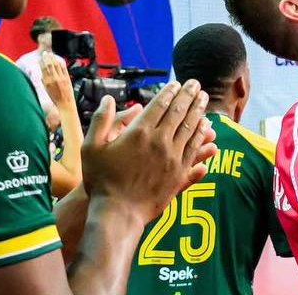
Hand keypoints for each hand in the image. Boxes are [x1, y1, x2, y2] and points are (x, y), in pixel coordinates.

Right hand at [40, 52, 74, 105]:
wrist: (65, 104)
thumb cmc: (56, 99)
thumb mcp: (47, 91)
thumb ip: (44, 82)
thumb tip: (42, 76)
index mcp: (47, 82)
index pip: (43, 69)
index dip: (41, 63)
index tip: (40, 58)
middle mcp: (53, 79)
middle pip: (49, 65)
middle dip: (46, 58)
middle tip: (45, 53)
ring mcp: (61, 78)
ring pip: (56, 65)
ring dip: (53, 58)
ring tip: (51, 54)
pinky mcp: (67, 78)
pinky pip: (63, 68)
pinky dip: (61, 63)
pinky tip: (59, 60)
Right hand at [80, 81, 218, 219]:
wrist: (118, 213)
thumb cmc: (101, 181)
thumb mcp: (91, 147)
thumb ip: (100, 120)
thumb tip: (107, 98)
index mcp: (138, 132)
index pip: (159, 105)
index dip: (170, 92)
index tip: (177, 83)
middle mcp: (159, 142)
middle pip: (179, 113)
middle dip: (189, 96)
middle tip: (196, 84)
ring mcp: (172, 158)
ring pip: (190, 129)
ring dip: (198, 111)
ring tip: (203, 99)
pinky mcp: (179, 174)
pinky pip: (194, 149)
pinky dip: (201, 136)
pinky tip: (206, 128)